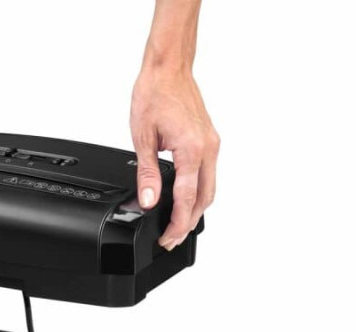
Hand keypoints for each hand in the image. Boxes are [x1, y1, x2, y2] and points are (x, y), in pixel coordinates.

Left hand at [130, 66, 219, 249]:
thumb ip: (147, 174)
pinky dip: (200, 192)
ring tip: (178, 225)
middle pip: (204, 199)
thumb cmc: (155, 94)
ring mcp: (213, 144)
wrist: (169, 68)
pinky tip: (186, 199)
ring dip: (196, 210)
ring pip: (210, 188)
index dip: (178, 224)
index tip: (167, 238)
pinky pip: (209, 174)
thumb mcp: (142, 138)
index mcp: (192, 149)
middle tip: (171, 239)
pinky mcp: (211, 141)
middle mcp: (208, 148)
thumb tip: (149, 201)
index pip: (187, 199)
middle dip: (189, 223)